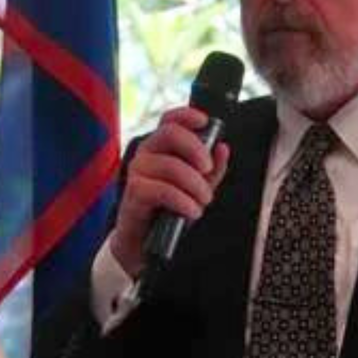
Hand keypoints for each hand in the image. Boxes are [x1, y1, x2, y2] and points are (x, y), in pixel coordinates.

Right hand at [109, 107, 230, 277]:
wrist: (146, 242)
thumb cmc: (171, 209)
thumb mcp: (197, 187)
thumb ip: (212, 170)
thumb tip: (223, 148)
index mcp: (161, 146)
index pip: (169, 119)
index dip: (186, 115)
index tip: (204, 121)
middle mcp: (146, 153)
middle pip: (170, 133)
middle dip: (196, 149)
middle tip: (208, 170)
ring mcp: (137, 171)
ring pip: (171, 165)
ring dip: (195, 185)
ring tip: (203, 201)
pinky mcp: (134, 192)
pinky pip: (163, 190)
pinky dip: (183, 201)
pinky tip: (192, 211)